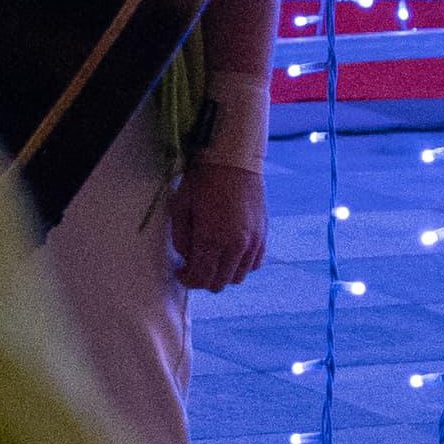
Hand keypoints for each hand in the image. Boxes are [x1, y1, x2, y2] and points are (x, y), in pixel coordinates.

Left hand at [170, 159, 267, 292]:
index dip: (187, 280)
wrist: (234, 159)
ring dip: (222, 274)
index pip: (200, 278)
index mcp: (211, 239)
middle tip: (193, 266)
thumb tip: (187, 259)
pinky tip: (230, 252)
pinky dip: (240, 265)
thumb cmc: (203, 180)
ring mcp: (253, 243)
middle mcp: (235, 246)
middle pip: (218, 283)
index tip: (181, 272)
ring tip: (212, 259)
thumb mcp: (181, 207)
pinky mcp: (263, 236)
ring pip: (237, 278)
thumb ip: (181, 239)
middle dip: (203, 279)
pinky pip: (253, 265)